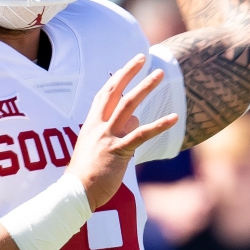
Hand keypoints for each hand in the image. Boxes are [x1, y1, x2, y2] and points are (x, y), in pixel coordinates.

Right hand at [67, 54, 178, 209]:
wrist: (75, 193)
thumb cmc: (86, 175)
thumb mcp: (96, 149)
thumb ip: (115, 132)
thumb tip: (136, 121)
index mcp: (91, 124)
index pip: (104, 95)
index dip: (117, 78)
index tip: (127, 66)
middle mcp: (98, 126)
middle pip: (115, 92)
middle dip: (129, 72)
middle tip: (143, 57)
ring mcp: (108, 137)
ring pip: (128, 105)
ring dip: (146, 87)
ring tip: (160, 74)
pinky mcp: (118, 151)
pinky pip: (141, 134)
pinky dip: (159, 125)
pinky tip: (174, 118)